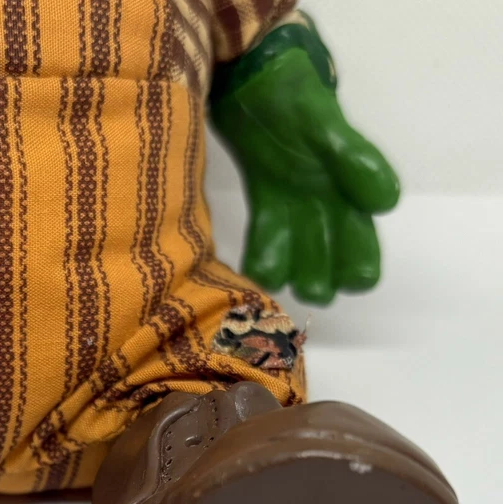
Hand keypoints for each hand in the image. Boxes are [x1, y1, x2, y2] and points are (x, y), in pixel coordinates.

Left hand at [211, 47, 399, 305]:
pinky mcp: (264, 199)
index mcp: (348, 185)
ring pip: (297, 249)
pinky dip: (261, 257)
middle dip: (323, 276)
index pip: (362, 234)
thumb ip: (352, 160)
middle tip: (313, 292)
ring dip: (290, 272)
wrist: (253, 76)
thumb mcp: (324, 125)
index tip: (356, 281)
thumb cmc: (294, 97)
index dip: (361, 261)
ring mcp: (293, 201)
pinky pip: (265, 235)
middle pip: (329, 251)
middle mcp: (324, 200)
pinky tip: (251, 277)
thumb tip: (387, 204)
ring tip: (279, 289)